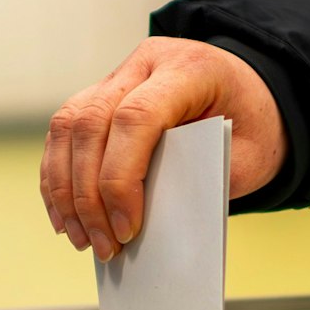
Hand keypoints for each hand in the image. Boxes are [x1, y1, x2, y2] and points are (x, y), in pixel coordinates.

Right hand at [41, 37, 287, 260]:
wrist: (251, 97)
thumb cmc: (251, 128)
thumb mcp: (242, 158)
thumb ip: (196, 180)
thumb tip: (143, 222)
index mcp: (187, 69)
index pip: (135, 118)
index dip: (120, 179)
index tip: (127, 229)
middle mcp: (145, 64)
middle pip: (90, 124)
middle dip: (88, 195)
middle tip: (104, 245)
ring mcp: (117, 76)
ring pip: (67, 127)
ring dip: (65, 191)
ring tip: (82, 238)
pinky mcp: (98, 96)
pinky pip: (63, 134)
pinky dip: (57, 179)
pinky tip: (65, 217)